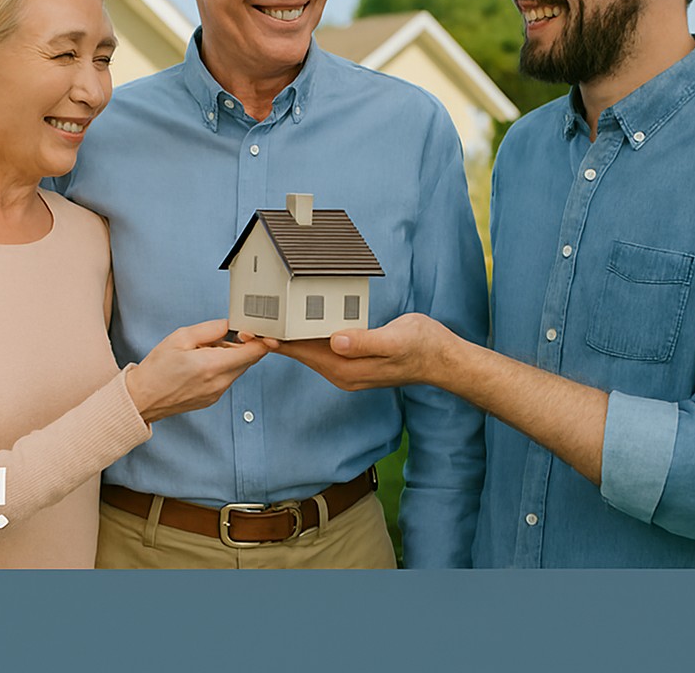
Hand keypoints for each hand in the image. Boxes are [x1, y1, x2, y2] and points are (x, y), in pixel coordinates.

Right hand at [126, 319, 267, 422]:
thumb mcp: (179, 337)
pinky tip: (202, 364)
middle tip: (220, 337)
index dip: (259, 338)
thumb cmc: (157, 369)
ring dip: (231, 356)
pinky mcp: (213, 398)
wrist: (143, 398)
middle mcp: (220, 382)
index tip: (251, 330)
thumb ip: (209, 329)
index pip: (254, 352)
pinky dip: (223, 367)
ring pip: (239, 368)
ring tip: (205, 351)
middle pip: (250, 360)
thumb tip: (229, 324)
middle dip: (242, 344)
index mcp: (212, 365)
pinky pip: (228, 378)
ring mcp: (218, 393)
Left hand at [249, 313, 458, 391]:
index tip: (254, 330)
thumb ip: (365, 342)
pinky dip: (307, 337)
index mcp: (348, 369)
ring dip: (289, 337)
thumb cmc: (423, 346)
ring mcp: (349, 369)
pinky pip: (323, 349)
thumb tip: (336, 341)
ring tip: (264, 322)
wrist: (445, 360)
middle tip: (248, 323)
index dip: (278, 340)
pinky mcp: (355, 360)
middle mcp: (343, 373)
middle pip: (301, 353)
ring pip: (310, 351)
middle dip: (276, 338)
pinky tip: (298, 325)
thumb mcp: (396, 339)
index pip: (304, 353)